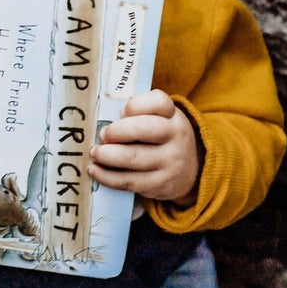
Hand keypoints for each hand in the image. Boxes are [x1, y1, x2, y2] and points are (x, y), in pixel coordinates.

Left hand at [88, 90, 200, 205]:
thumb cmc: (162, 136)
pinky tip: (95, 170)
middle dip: (116, 131)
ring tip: (94, 152)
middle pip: (143, 129)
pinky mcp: (159, 185)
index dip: (135, 105)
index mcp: (173, 115)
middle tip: (102, 134)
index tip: (122, 111)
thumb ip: (138, 111)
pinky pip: (129, 181)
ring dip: (107, 155)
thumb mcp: (160, 117)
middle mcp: (175, 137)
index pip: (158, 102)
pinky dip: (107, 176)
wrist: (192, 169)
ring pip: (132, 158)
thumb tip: (107, 119)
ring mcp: (169, 163)